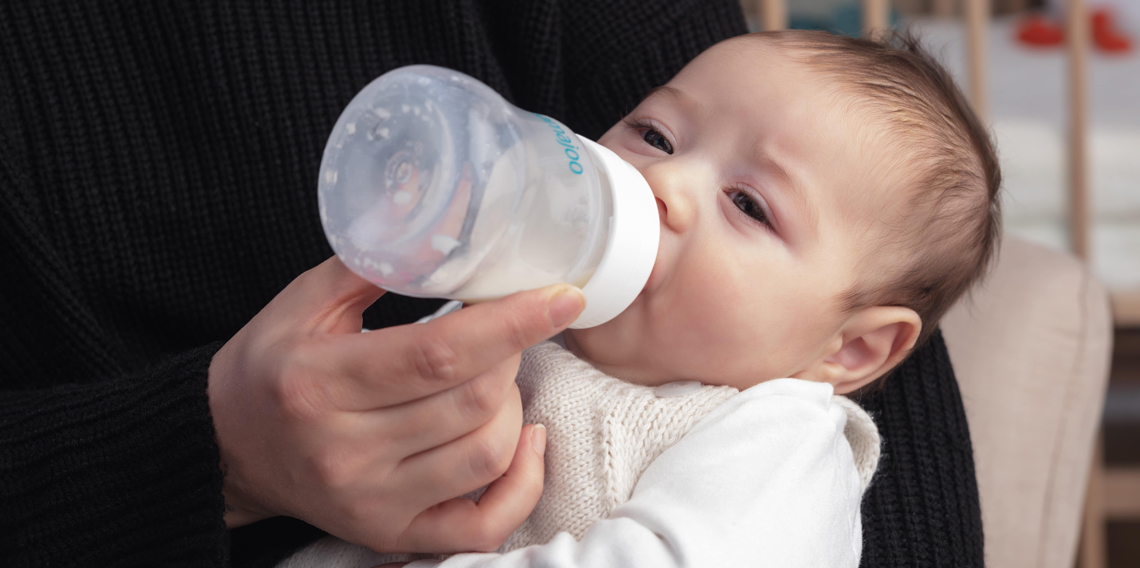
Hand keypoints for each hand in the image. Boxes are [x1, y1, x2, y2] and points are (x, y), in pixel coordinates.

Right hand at [207, 257, 578, 552]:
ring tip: (495, 378)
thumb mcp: (305, 300)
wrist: (226, 447)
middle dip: (510, 353)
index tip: (561, 296)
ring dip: (512, 406)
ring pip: (486, 455)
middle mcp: (345, 451)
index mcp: (320, 381)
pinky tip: (523, 441)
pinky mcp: (390, 533)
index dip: (510, 323)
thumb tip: (442, 199)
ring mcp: (371, 500)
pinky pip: (484, 524)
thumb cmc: (272, 363)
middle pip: (471, 402)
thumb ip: (376, 256)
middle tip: (503, 329)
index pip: (438, 354)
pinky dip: (522, 483)